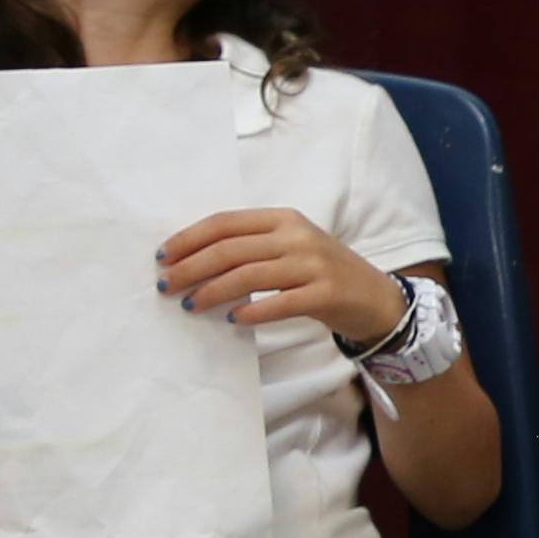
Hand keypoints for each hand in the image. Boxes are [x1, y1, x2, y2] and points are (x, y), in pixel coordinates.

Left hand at [158, 207, 402, 352]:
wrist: (375, 298)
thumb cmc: (322, 273)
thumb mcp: (290, 247)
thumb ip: (251, 246)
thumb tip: (193, 260)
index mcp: (283, 218)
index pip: (225, 223)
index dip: (189, 239)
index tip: (163, 257)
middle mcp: (297, 236)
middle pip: (231, 249)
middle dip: (191, 267)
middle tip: (166, 286)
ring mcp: (313, 264)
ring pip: (248, 275)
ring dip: (212, 291)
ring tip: (190, 304)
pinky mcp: (325, 294)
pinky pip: (279, 303)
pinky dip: (252, 311)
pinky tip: (233, 319)